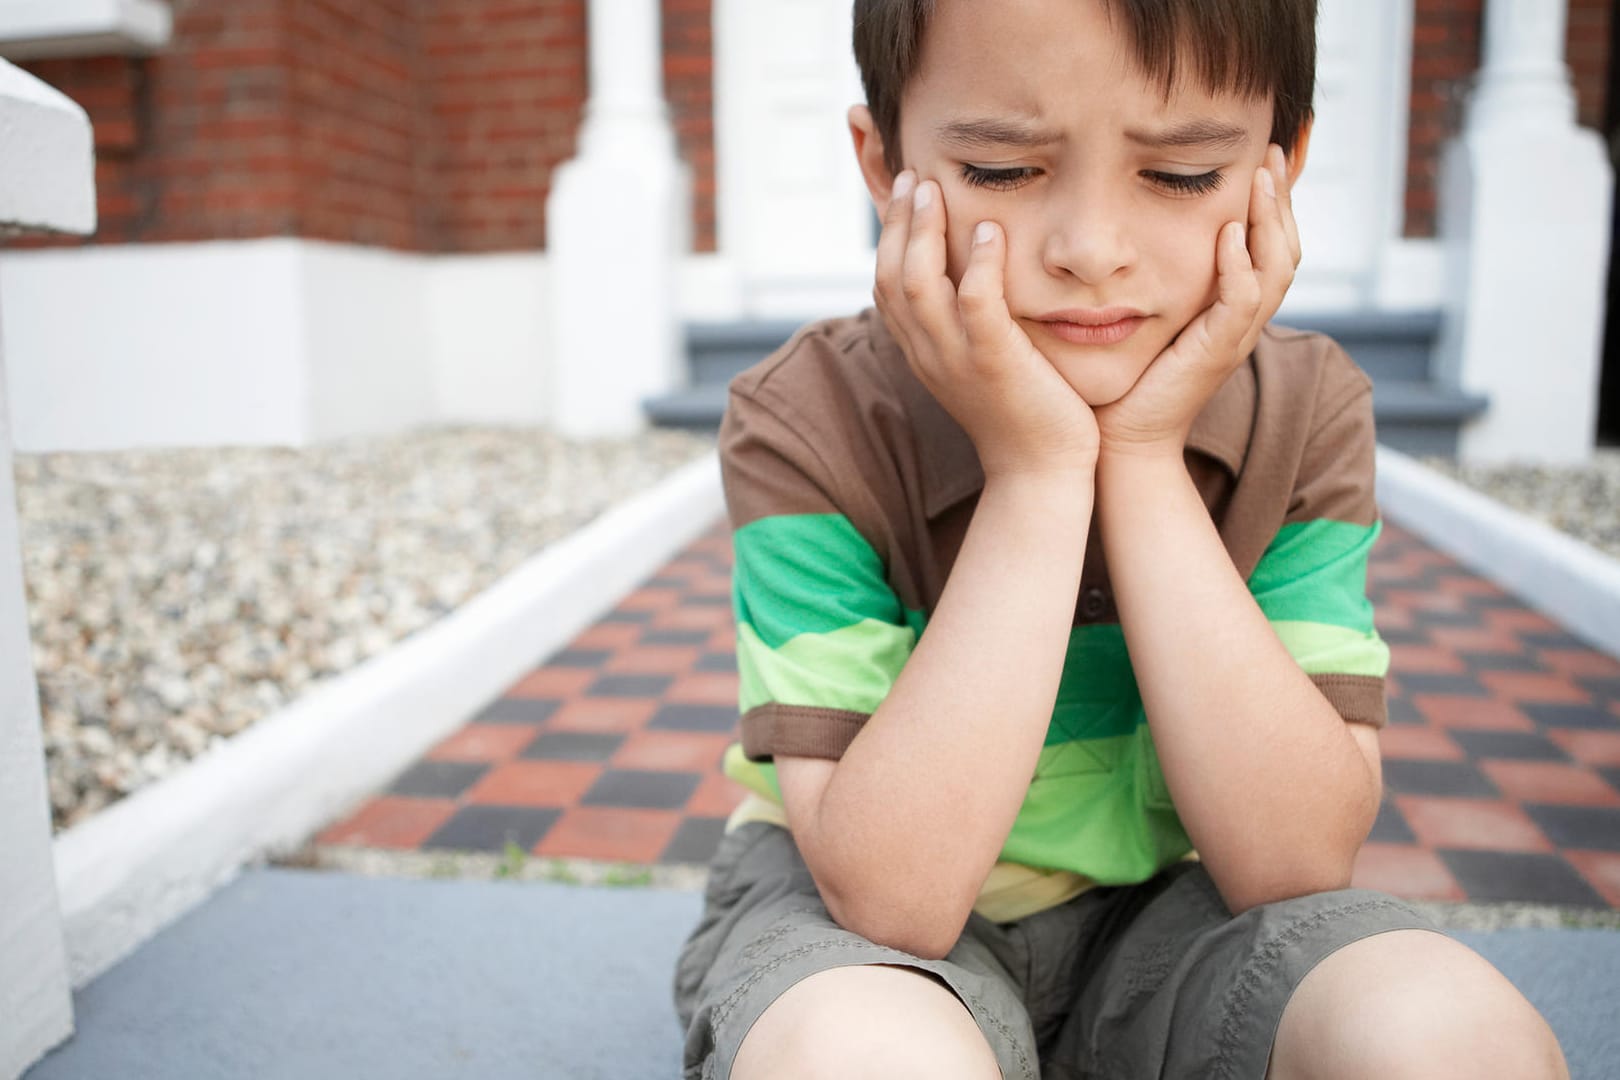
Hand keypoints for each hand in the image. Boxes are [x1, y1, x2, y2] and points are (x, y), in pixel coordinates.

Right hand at [875, 171, 1099, 481]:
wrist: (1040, 472)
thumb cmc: (1023, 412)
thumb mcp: (980, 362)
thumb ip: (968, 322)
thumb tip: (969, 277)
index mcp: (922, 350)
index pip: (885, 283)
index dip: (887, 234)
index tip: (903, 190)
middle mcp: (928, 352)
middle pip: (890, 275)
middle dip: (896, 221)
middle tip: (912, 176)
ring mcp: (956, 358)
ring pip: (919, 283)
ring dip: (923, 231)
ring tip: (935, 188)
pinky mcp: (995, 362)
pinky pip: (975, 304)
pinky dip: (978, 264)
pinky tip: (989, 231)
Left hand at [1094, 145, 1301, 459]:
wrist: (1121, 440)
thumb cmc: (1126, 380)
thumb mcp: (1149, 316)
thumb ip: (1158, 278)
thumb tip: (1137, 230)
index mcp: (1232, 310)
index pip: (1270, 247)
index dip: (1272, 204)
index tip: (1261, 157)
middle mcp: (1243, 321)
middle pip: (1286, 250)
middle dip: (1282, 200)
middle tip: (1272, 153)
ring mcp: (1235, 338)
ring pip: (1276, 270)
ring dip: (1271, 220)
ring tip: (1261, 178)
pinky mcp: (1216, 353)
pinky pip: (1241, 303)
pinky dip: (1241, 267)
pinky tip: (1230, 234)